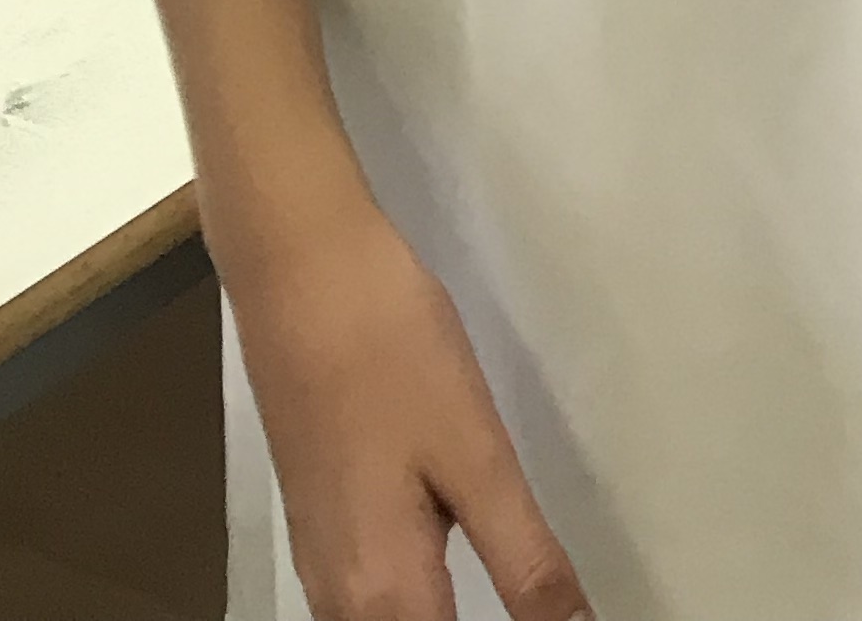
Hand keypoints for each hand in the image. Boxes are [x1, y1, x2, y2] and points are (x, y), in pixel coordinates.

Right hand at [229, 203, 590, 620]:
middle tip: (543, 599)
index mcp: (382, 598)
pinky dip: (416, 607)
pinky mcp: (320, 523)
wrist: (301, 275)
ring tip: (513, 596)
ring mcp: (321, 563)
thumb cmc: (395, 357)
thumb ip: (527, 562)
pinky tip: (454, 581)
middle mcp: (339, 602)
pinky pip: (366, 605)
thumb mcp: (478, 458)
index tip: (561, 617)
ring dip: (443, 619)